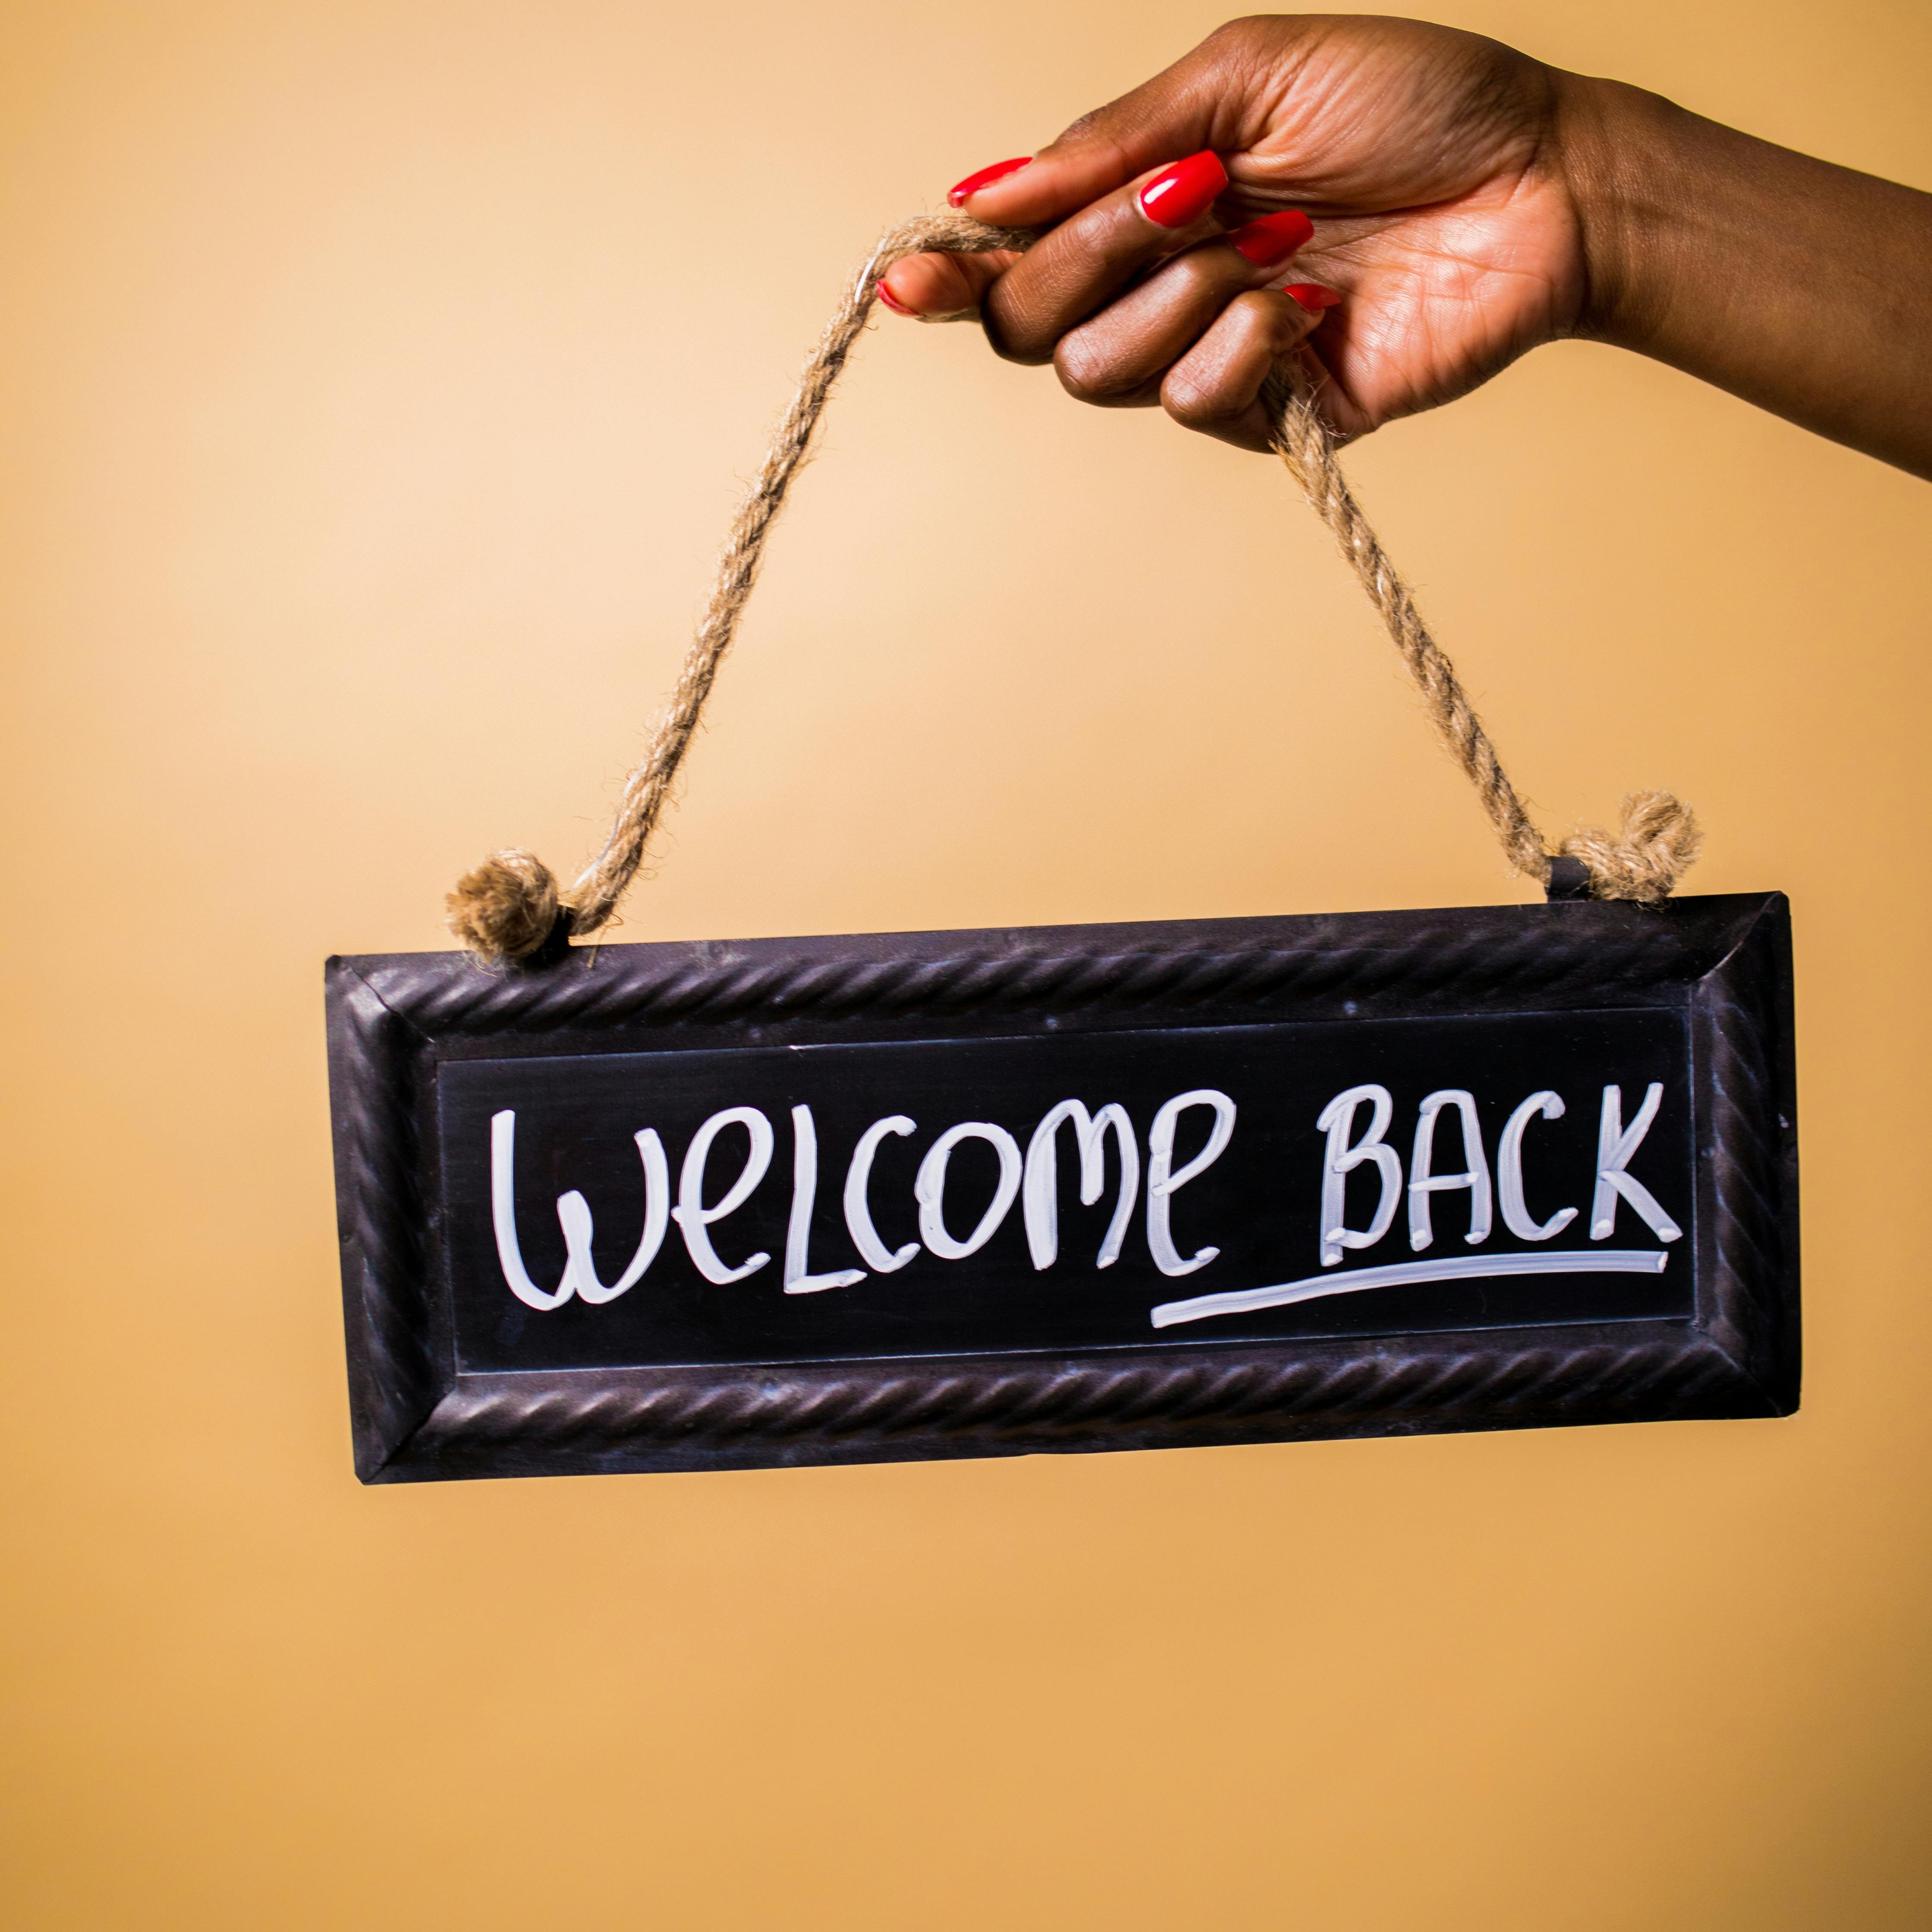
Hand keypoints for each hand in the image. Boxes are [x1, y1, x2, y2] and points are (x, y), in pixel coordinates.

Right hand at [882, 16, 1587, 448]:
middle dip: (1089, 256)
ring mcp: (1206, 354)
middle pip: (1029, 326)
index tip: (911, 279)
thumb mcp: (1245, 76)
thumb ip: (1110, 139)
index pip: (1007, 259)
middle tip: (1189, 194)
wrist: (1539, 182)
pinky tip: (1307, 301)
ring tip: (1276, 237)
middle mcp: (1155, 284)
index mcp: (1137, 199)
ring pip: (1097, 372)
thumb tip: (984, 192)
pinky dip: (1240, 343)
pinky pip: (1193, 404)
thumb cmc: (1412, 104)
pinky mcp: (1267, 415)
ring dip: (1177, 292)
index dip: (948, 276)